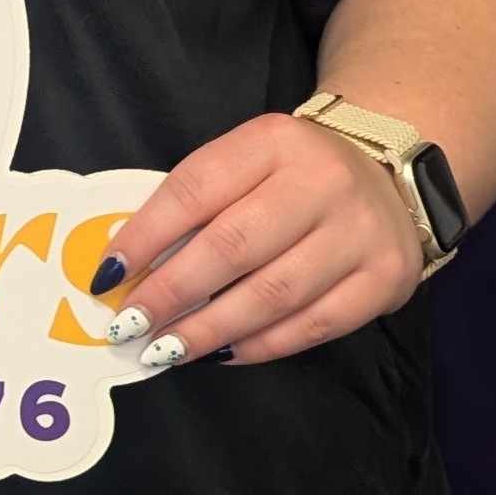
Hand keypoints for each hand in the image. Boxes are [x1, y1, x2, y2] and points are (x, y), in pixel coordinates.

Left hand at [97, 114, 426, 369]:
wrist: (388, 171)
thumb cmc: (292, 173)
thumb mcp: (245, 159)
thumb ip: (195, 201)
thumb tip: (129, 265)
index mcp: (273, 141)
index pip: (195, 188)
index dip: (146, 235)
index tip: (107, 276)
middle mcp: (321, 182)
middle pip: (232, 247)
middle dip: (171, 293)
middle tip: (129, 326)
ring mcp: (359, 232)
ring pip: (272, 294)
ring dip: (209, 330)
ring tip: (165, 348)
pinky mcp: (384, 278)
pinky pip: (312, 325)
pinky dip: (260, 345)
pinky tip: (223, 353)